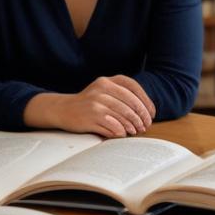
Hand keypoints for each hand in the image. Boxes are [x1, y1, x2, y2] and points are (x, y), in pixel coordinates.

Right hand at [27, 75, 155, 137]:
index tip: (151, 113)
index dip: (145, 101)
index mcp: (107, 81)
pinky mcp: (90, 116)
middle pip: (130, 103)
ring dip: (132, 126)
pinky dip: (120, 131)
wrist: (63, 109)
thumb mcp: (103, 92)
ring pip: (123, 115)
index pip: (133, 88)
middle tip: (145, 126)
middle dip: (141, 116)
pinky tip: (122, 134)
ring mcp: (95, 102)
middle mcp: (101, 89)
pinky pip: (112, 125)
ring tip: (136, 131)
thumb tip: (146, 112)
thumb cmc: (89, 103)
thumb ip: (121, 96)